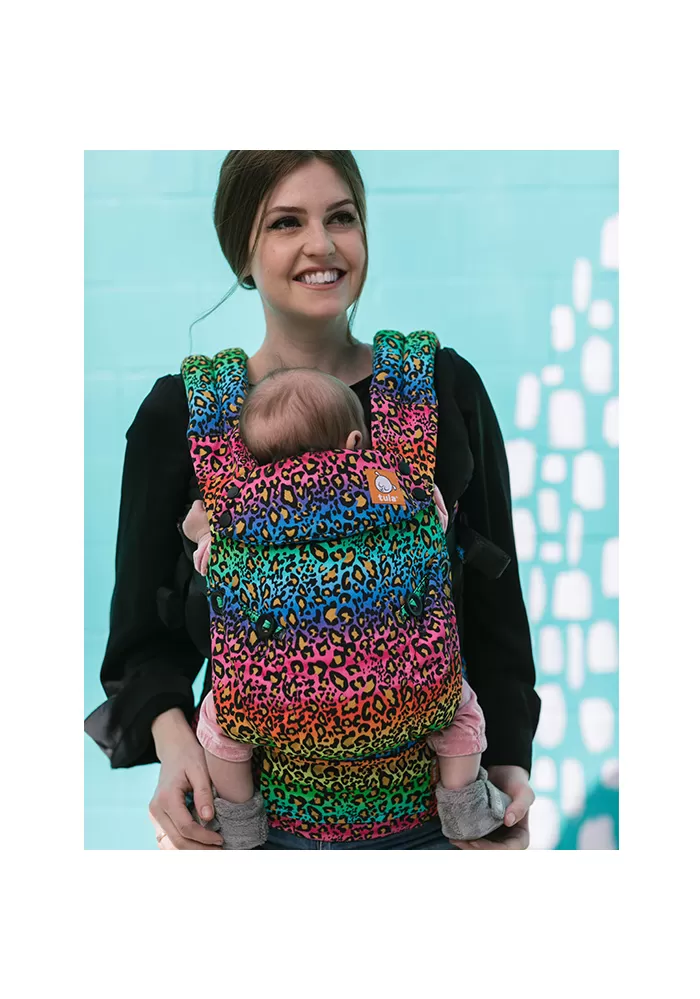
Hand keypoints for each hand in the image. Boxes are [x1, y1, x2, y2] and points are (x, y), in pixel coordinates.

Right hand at [148, 708, 222, 849]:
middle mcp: (156, 810)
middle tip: (220, 852)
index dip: (204, 838)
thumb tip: (209, 819)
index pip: (186, 827)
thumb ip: (204, 793)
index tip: (221, 840)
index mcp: (166, 797)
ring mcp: (154, 816)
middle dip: (199, 850)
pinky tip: (199, 849)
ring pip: (169, 845)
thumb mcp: (200, 770)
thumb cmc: (189, 757)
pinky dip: (182, 848)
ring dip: (190, 853)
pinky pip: (167, 840)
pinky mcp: (158, 819)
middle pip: (177, 841)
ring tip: (211, 853)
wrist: (174, 750)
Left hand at [449, 764, 534, 849]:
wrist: (501, 771)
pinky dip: (464, 838)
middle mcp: (507, 840)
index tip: (475, 843)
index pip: (507, 851)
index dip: (491, 850)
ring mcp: (493, 836)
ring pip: (480, 848)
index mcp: (520, 837)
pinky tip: (453, 833)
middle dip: (474, 850)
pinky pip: (473, 838)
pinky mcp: (482, 829)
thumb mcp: (524, 792)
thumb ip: (520, 805)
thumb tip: (509, 821)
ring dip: (466, 846)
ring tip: (453, 838)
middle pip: (491, 852)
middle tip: (458, 841)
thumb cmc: (516, 782)